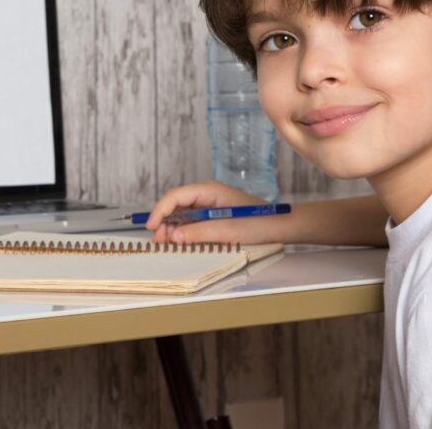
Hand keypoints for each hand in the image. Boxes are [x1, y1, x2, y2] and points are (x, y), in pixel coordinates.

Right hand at [145, 180, 264, 244]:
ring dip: (172, 227)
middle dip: (164, 220)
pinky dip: (183, 231)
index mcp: (209, 190)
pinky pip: (192, 221)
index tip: (151, 226)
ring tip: (167, 242)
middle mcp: (206, 195)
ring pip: (182, 214)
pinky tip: (180, 241)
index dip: (160, 210)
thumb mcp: (227, 230)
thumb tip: (174, 236)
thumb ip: (199, 232)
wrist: (279, 226)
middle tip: (159, 240)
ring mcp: (209, 205)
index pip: (176, 195)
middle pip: (176, 204)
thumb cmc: (258, 223)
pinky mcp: (212, 215)